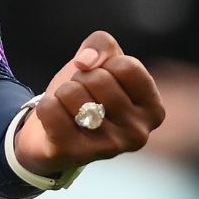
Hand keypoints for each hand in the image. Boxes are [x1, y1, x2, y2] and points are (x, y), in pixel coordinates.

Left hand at [13, 30, 165, 177]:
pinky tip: (55, 121)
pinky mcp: (75, 154)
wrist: (52, 132)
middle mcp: (138, 133)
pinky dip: (46, 106)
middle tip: (83, 96)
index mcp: (152, 109)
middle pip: (98, 78)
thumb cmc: (86, 93)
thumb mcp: (102, 61)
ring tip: (70, 109)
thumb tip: (86, 60)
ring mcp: (109, 148)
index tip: (102, 78)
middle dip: (81, 78)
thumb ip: (103, 44)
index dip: (105, 63)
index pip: (127, 66)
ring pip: (72, 92)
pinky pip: (50, 109)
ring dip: (63, 93)